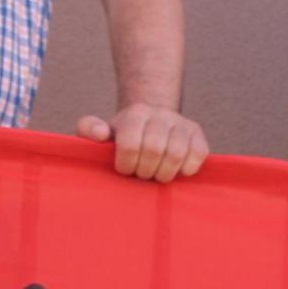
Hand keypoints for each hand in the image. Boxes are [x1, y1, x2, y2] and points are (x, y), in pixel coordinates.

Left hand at [80, 103, 209, 181]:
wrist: (151, 120)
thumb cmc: (123, 134)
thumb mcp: (101, 130)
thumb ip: (89, 129)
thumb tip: (100, 134)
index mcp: (135, 113)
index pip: (130, 145)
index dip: (126, 165)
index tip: (124, 169)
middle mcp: (160, 114)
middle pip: (154, 150)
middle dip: (145, 170)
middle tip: (141, 174)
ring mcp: (182, 123)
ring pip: (177, 154)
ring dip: (164, 173)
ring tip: (156, 175)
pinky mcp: (197, 133)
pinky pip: (198, 154)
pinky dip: (186, 168)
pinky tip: (175, 170)